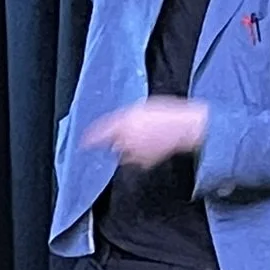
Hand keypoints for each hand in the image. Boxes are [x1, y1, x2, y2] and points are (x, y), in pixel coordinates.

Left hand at [83, 97, 209, 167]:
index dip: (90, 139)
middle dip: (114, 141)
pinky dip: (138, 155)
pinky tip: (151, 146)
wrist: (185, 127)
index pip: (100, 132)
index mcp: (123, 122)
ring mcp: (135, 152)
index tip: (84, 143)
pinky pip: (135, 160)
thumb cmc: (166, 112)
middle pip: (110, 145)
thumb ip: (125, 117)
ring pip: (122, 154)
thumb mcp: (142, 107)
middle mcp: (126, 139)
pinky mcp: (145, 162)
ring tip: (142, 139)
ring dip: (125, 149)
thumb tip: (117, 123)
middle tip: (126, 134)